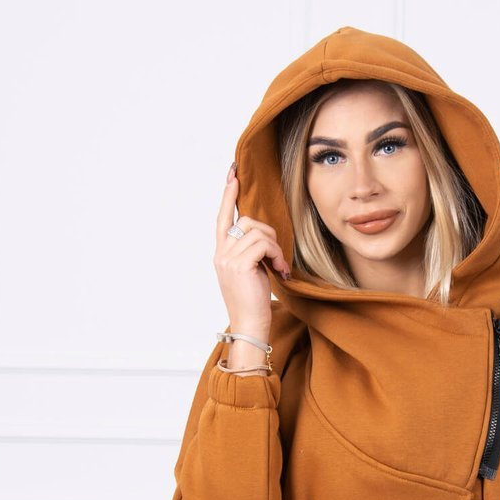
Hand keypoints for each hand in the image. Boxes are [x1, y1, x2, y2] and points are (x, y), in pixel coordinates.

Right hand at [213, 162, 289, 337]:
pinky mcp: (239, 264)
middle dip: (268, 233)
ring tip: (278, 266)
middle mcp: (221, 253)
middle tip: (277, 257)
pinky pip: (263, 244)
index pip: (222, 217)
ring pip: (257, 231)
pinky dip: (276, 254)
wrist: (250, 325)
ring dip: (275, 247)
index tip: (233, 173)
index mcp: (221, 253)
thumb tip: (263, 236)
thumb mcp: (250, 271)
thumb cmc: (254, 302)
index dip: (228, 195)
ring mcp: (228, 258)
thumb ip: (250, 252)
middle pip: (246, 221)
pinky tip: (279, 270)